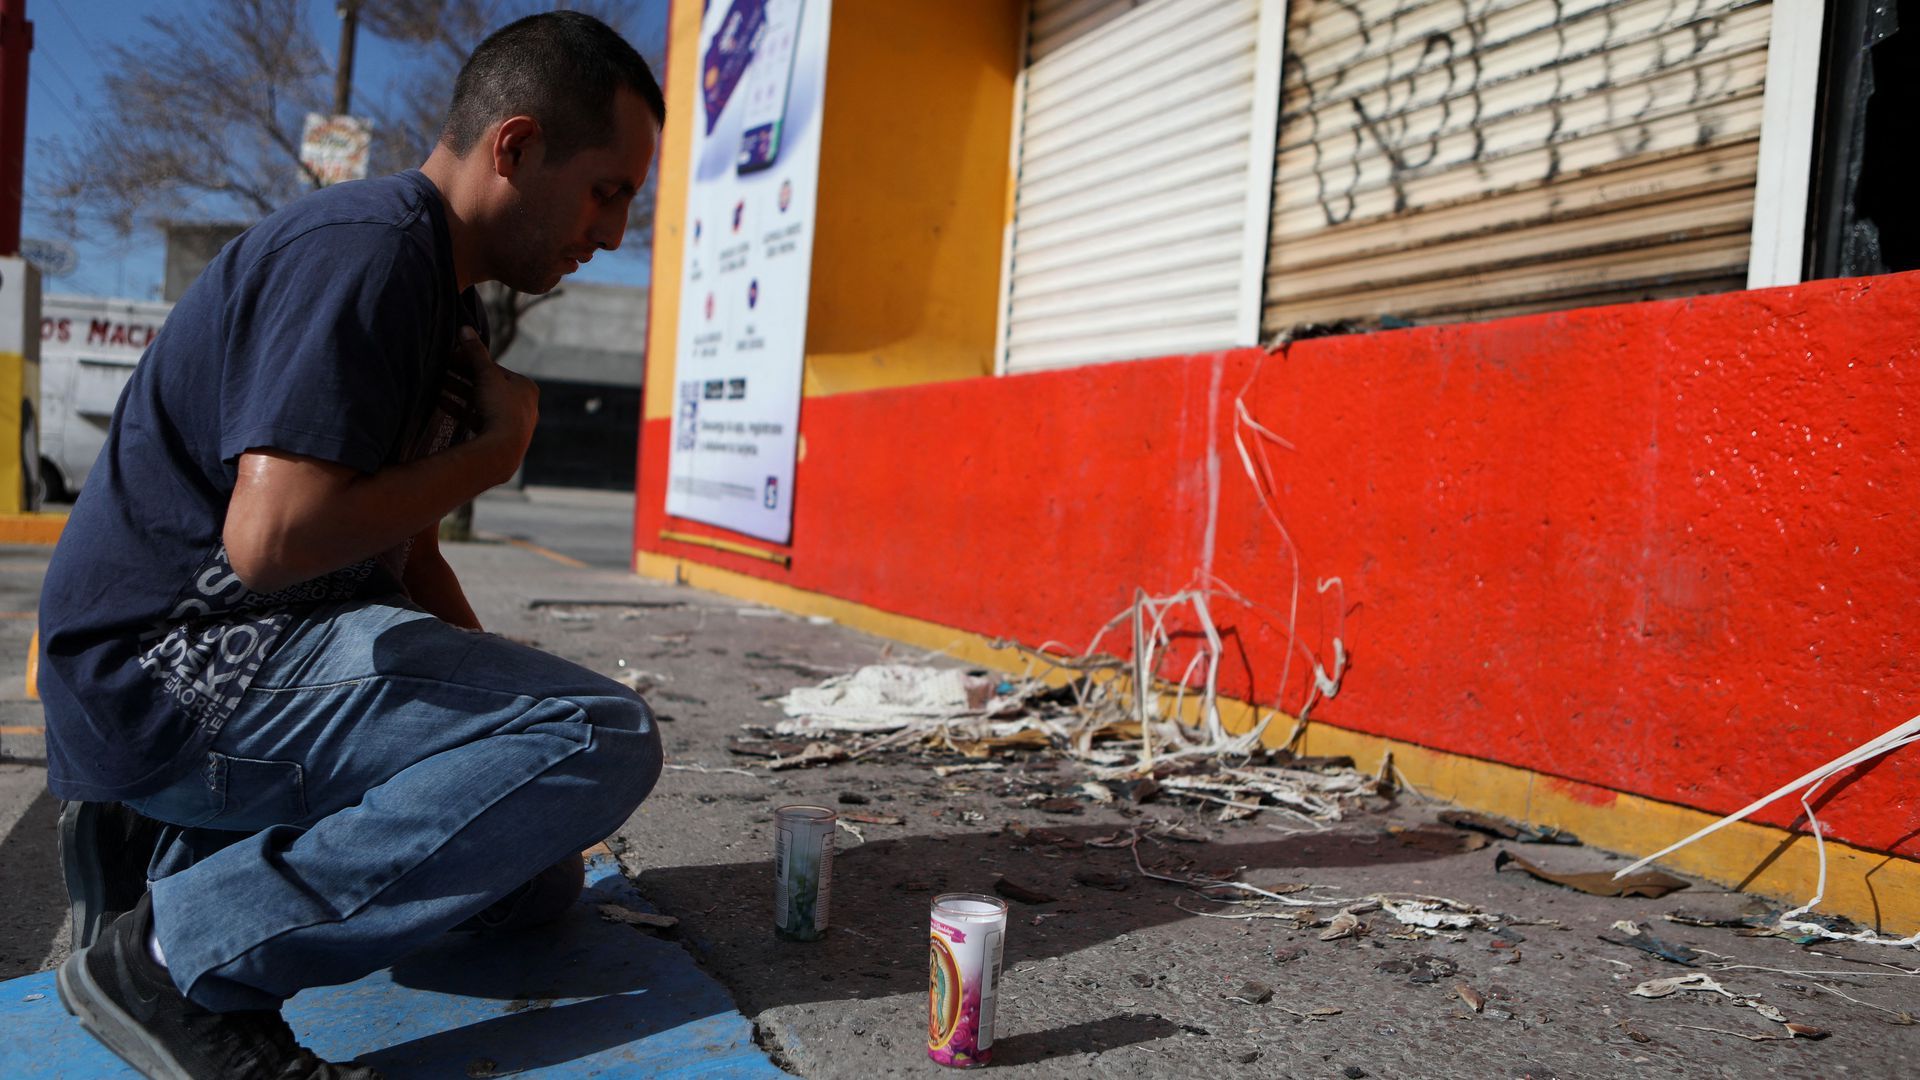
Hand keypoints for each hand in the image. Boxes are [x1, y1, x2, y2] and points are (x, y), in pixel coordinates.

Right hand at [455, 325, 537, 483]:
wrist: (502, 449)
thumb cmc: (500, 407)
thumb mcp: (486, 375)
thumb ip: (475, 353)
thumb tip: (465, 328)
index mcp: (526, 387)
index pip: (495, 369)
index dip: (472, 361)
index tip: (451, 357)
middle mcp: (525, 405)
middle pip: (489, 386)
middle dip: (464, 377)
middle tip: (441, 369)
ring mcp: (513, 424)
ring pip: (482, 403)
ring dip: (460, 393)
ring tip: (437, 385)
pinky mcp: (499, 439)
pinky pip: (478, 419)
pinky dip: (461, 410)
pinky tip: (442, 404)